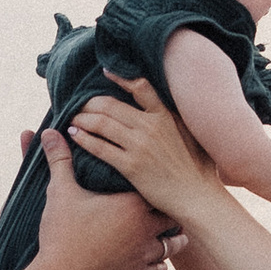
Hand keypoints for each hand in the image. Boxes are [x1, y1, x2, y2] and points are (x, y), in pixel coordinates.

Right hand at [34, 123, 171, 269]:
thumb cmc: (61, 234)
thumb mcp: (60, 193)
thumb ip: (59, 160)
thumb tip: (49, 132)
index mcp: (132, 204)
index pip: (157, 186)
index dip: (157, 183)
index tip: (156, 179)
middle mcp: (145, 229)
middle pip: (171, 215)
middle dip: (168, 209)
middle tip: (166, 202)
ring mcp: (143, 254)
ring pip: (171, 245)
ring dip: (169, 239)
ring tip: (170, 233)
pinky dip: (158, 265)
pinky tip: (157, 261)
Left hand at [57, 76, 216, 223]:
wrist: (197, 196)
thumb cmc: (197, 168)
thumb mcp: (190, 134)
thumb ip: (173, 118)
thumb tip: (162, 107)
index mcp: (165, 116)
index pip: (140, 87)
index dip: (120, 77)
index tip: (105, 72)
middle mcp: (150, 126)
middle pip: (110, 105)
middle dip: (89, 103)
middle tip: (78, 105)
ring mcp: (139, 146)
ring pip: (101, 124)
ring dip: (82, 119)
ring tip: (73, 119)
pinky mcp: (131, 166)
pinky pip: (100, 148)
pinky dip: (83, 139)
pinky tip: (74, 135)